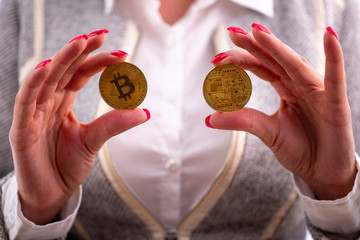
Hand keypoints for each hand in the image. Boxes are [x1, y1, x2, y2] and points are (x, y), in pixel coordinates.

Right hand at [9, 30, 149, 223]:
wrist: (51, 193)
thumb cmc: (67, 164)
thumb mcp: (94, 141)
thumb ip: (113, 124)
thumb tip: (144, 111)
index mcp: (63, 102)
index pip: (80, 74)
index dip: (97, 62)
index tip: (121, 54)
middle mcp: (48, 102)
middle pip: (63, 70)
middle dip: (80, 50)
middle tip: (100, 36)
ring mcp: (33, 114)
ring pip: (45, 79)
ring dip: (62, 59)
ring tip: (80, 42)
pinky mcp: (21, 129)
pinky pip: (25, 102)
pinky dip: (34, 84)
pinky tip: (46, 68)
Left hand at [207, 24, 355, 199]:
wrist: (323, 172)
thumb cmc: (300, 149)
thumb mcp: (267, 132)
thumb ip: (244, 121)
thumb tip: (209, 118)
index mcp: (286, 89)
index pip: (261, 68)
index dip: (241, 60)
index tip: (216, 59)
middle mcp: (300, 85)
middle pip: (275, 60)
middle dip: (254, 45)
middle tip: (232, 33)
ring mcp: (318, 92)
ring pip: (296, 65)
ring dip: (278, 47)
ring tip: (259, 32)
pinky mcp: (335, 104)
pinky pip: (335, 78)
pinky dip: (334, 57)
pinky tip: (328, 37)